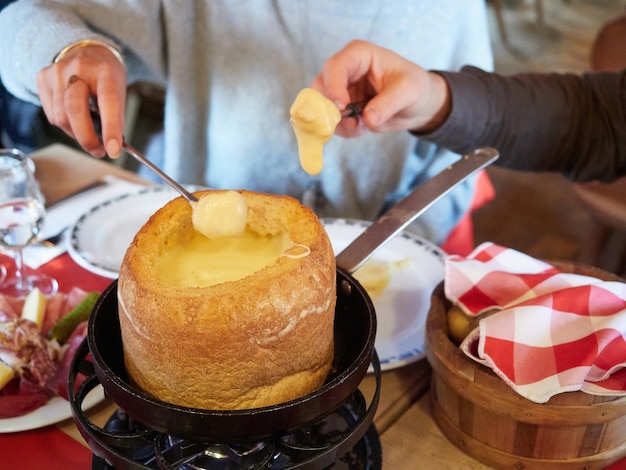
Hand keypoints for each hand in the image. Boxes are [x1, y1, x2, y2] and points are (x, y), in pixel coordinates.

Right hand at [36, 44, 126, 157]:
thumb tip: (112, 147)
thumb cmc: (105, 76)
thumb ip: (116, 117)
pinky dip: (65, 125)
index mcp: (105, 72)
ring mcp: (56, 72)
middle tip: (98, 151)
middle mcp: (78, 68)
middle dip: (86, 138)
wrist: (87, 51)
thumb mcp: (119, 90)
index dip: (111, 129)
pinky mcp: (43, 78)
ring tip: (88, 132)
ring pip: (61, 118)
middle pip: (75, 110)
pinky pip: (51, 115)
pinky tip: (74, 118)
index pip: (108, 102)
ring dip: (76, 134)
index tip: (113, 150)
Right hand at [311, 40, 450, 137]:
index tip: (342, 107)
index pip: (335, 67)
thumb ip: (387, 104)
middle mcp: (345, 71)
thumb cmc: (415, 87)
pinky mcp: (343, 109)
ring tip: (361, 127)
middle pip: (319, 87)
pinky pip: (332, 122)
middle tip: (348, 123)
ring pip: (322, 108)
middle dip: (328, 108)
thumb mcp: (408, 92)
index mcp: (359, 55)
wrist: (418, 104)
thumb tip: (367, 119)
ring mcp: (341, 91)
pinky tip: (361, 129)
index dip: (333, 87)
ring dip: (338, 122)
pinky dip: (344, 130)